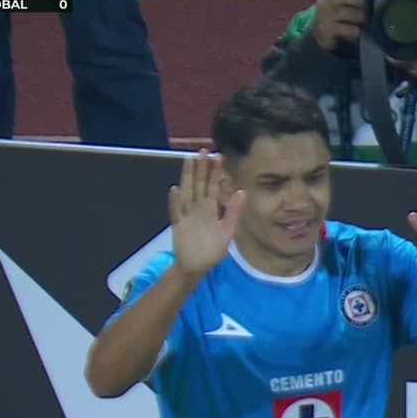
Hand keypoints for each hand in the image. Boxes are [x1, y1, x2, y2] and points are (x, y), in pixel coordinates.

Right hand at [167, 149, 245, 277]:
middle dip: (201, 168)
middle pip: (199, 184)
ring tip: (188, 160)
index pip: (214, 186)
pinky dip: (175, 202)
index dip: (216, 172)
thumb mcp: (227, 232)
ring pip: (187, 191)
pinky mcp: (178, 225)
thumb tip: (241, 192)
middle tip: (203, 150)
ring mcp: (187, 215)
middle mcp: (198, 208)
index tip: (218, 156)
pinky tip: (175, 190)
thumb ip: (233, 212)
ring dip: (188, 177)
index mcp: (211, 209)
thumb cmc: (212, 251)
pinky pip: (176, 211)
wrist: (196, 267)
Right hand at [312, 0, 367, 51]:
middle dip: (363, 4)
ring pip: (354, 15)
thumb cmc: (338, 9)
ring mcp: (325, 15)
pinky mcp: (328, 31)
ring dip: (362, 19)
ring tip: (362, 21)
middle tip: (366, 10)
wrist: (322, 32)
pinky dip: (358, 32)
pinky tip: (355, 31)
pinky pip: (352, 30)